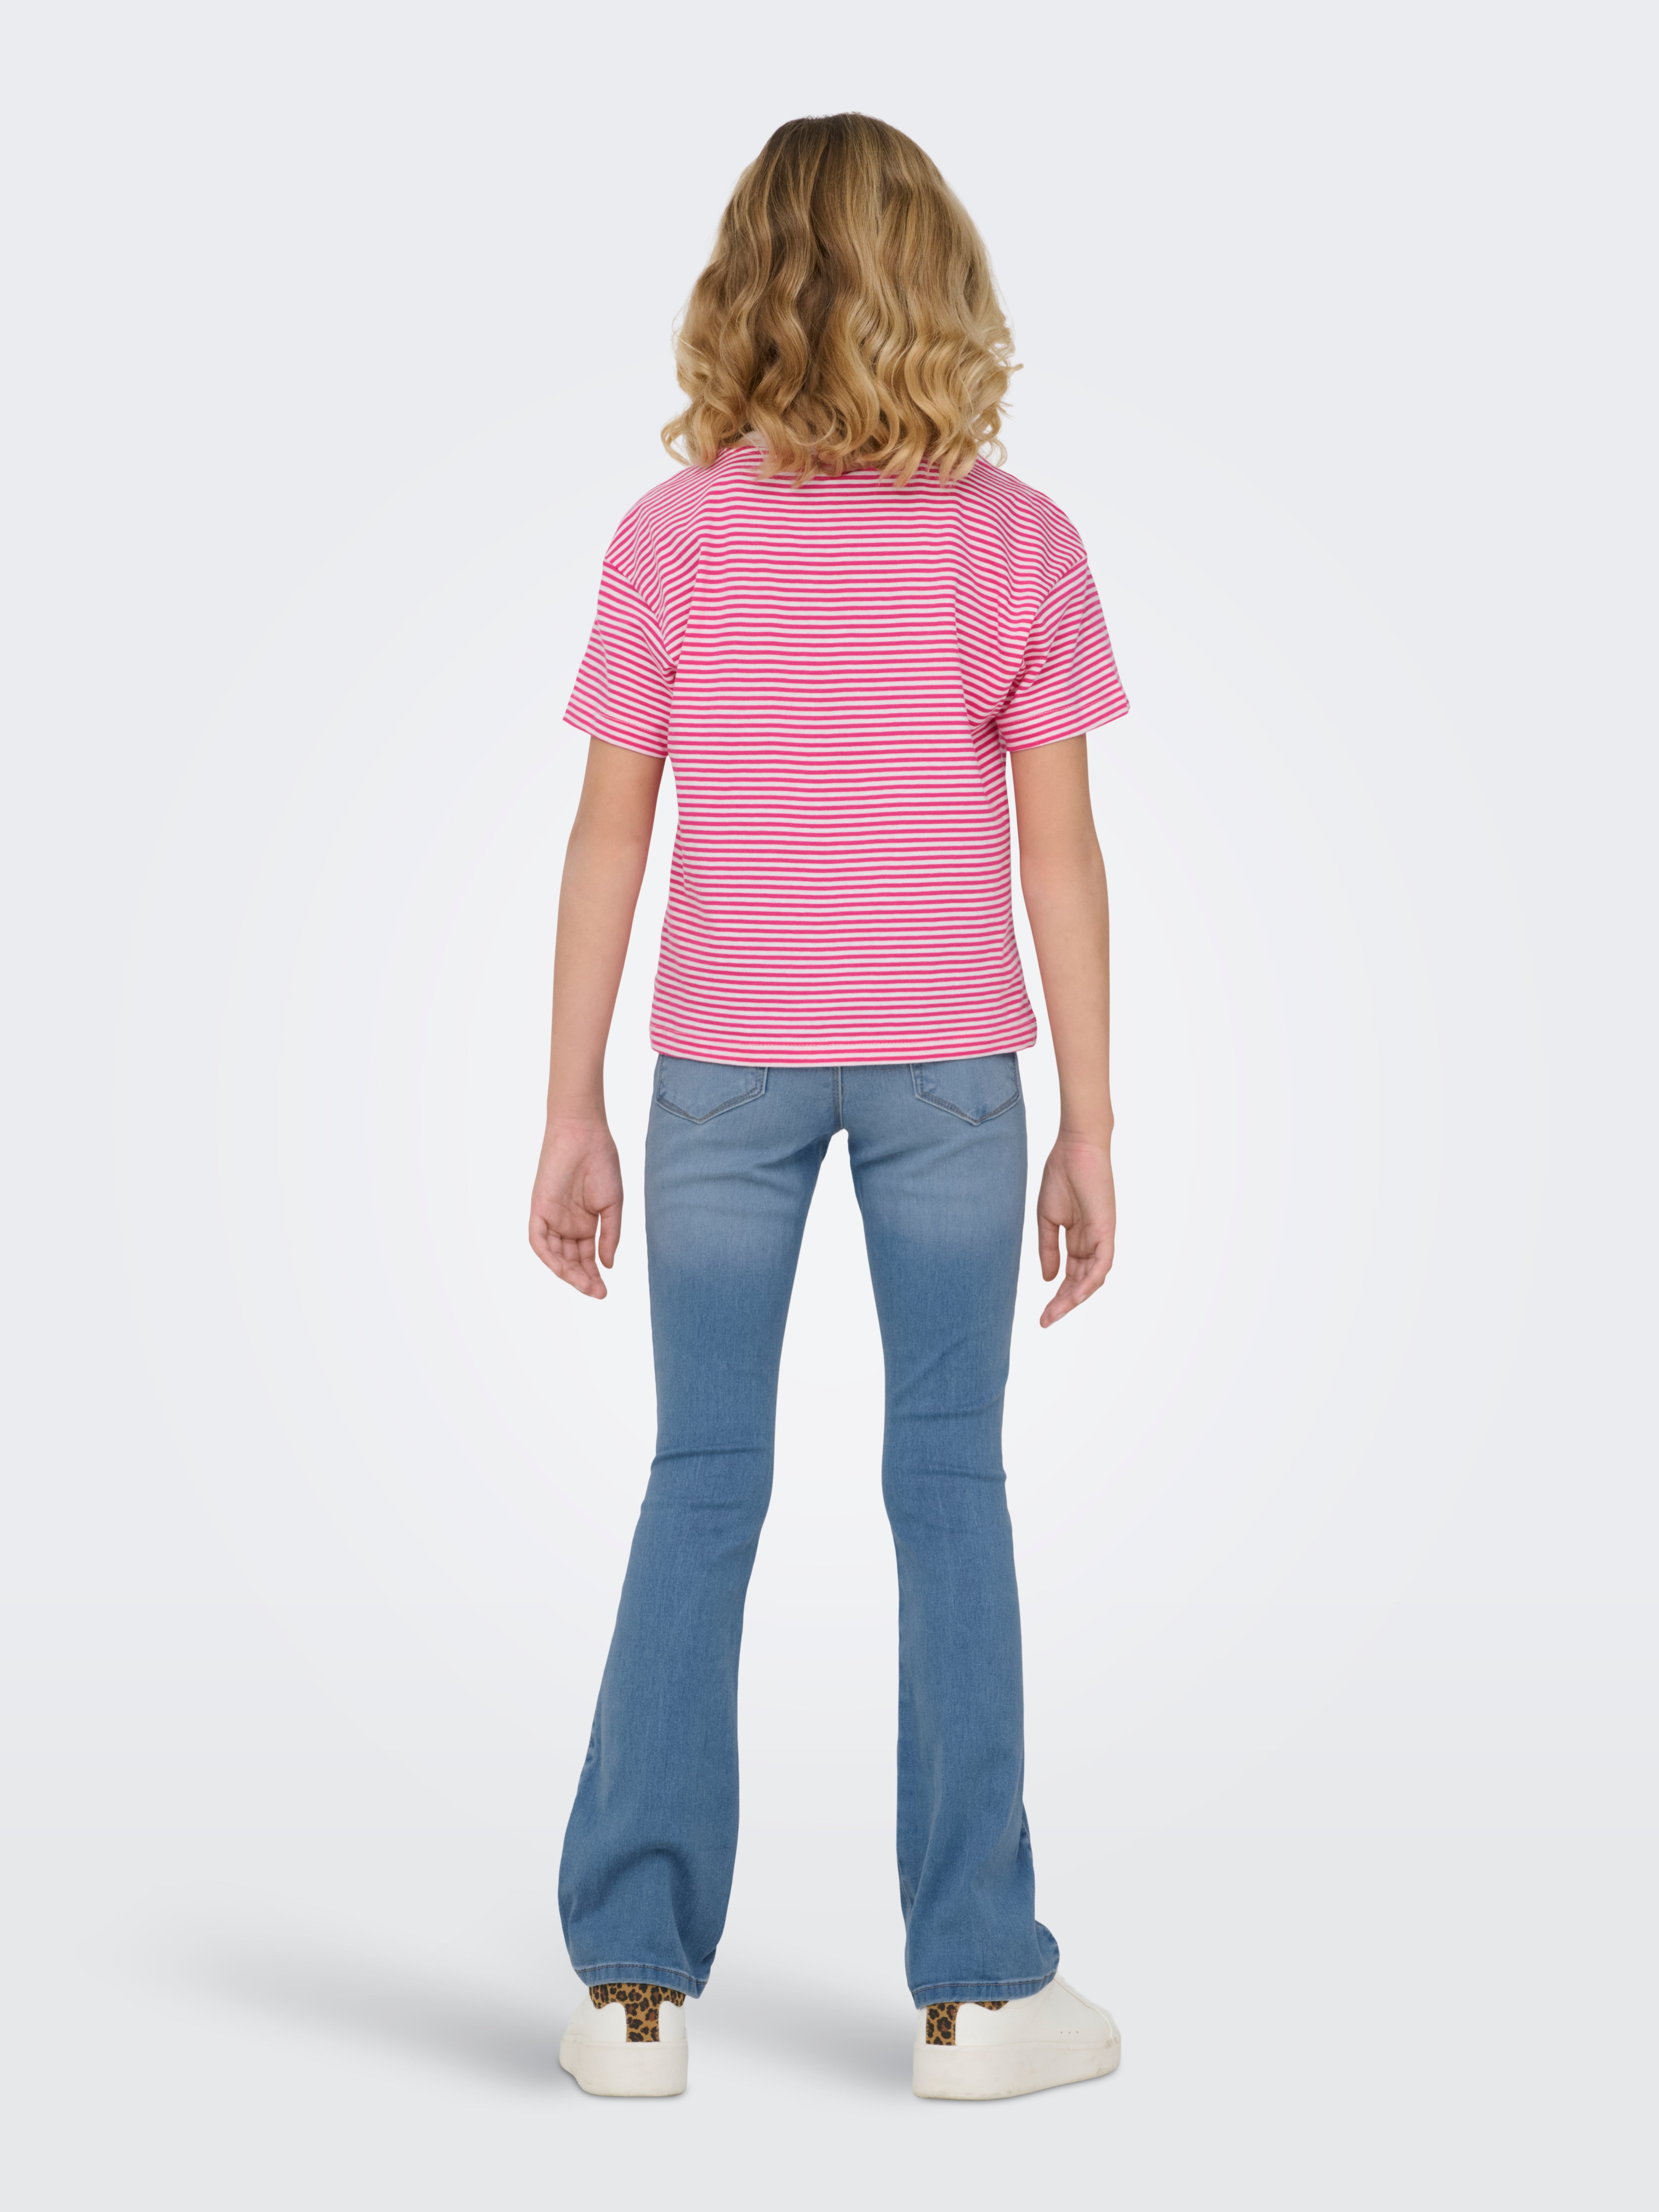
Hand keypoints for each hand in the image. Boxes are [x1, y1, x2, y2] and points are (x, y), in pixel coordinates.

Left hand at [528, 1117, 622, 1297]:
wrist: (585, 1135)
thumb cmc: (601, 1164)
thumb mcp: (612, 1205)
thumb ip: (609, 1235)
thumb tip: (608, 1265)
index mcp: (584, 1224)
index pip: (585, 1258)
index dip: (593, 1275)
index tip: (604, 1291)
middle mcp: (565, 1225)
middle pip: (570, 1260)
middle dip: (582, 1278)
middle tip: (597, 1293)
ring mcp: (551, 1218)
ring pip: (554, 1255)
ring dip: (568, 1272)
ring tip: (585, 1285)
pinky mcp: (538, 1209)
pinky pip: (538, 1240)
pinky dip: (548, 1256)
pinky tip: (563, 1268)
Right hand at [1035, 1135, 1115, 1326]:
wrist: (1074, 1148)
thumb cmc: (1060, 1176)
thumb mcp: (1047, 1219)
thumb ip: (1048, 1249)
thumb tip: (1048, 1279)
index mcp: (1077, 1239)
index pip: (1069, 1276)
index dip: (1057, 1296)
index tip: (1042, 1315)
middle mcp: (1092, 1242)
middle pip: (1080, 1282)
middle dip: (1064, 1303)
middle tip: (1046, 1321)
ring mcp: (1100, 1237)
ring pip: (1093, 1278)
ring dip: (1075, 1297)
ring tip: (1056, 1312)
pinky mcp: (1106, 1229)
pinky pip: (1102, 1262)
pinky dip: (1091, 1280)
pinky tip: (1076, 1294)